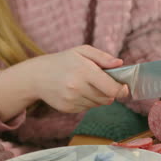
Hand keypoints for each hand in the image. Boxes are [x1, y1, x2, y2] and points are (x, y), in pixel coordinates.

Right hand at [0, 45, 129, 120]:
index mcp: (84, 71)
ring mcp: (72, 100)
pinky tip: (78, 91)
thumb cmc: (64, 61)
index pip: (112, 89)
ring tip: (88, 85)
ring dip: (99, 96)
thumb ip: (103, 57)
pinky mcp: (68, 109)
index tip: (124, 87)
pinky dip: (88, 101)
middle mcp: (78, 87)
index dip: (122, 90)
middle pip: (108, 98)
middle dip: (111, 92)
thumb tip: (120, 63)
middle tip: (104, 82)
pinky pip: (88, 108)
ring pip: (98, 104)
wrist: (37, 76)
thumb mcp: (82, 51)